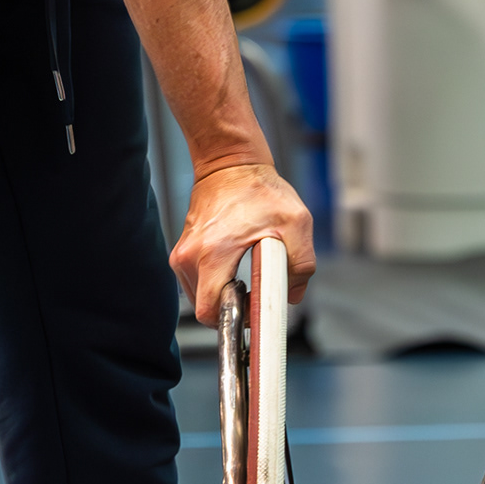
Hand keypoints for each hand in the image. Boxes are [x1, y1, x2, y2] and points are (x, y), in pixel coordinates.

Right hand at [170, 162, 316, 320]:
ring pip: (200, 297)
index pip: (210, 311)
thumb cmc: (260, 189)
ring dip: (224, 295)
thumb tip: (292, 294)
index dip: (236, 319)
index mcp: (213, 253)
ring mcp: (182, 254)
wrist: (231, 164)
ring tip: (245, 275)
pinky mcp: (183, 252)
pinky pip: (197, 282)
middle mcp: (189, 256)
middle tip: (254, 291)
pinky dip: (216, 282)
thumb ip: (302, 264)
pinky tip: (234, 265)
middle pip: (206, 308)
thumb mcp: (296, 223)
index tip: (255, 311)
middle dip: (232, 307)